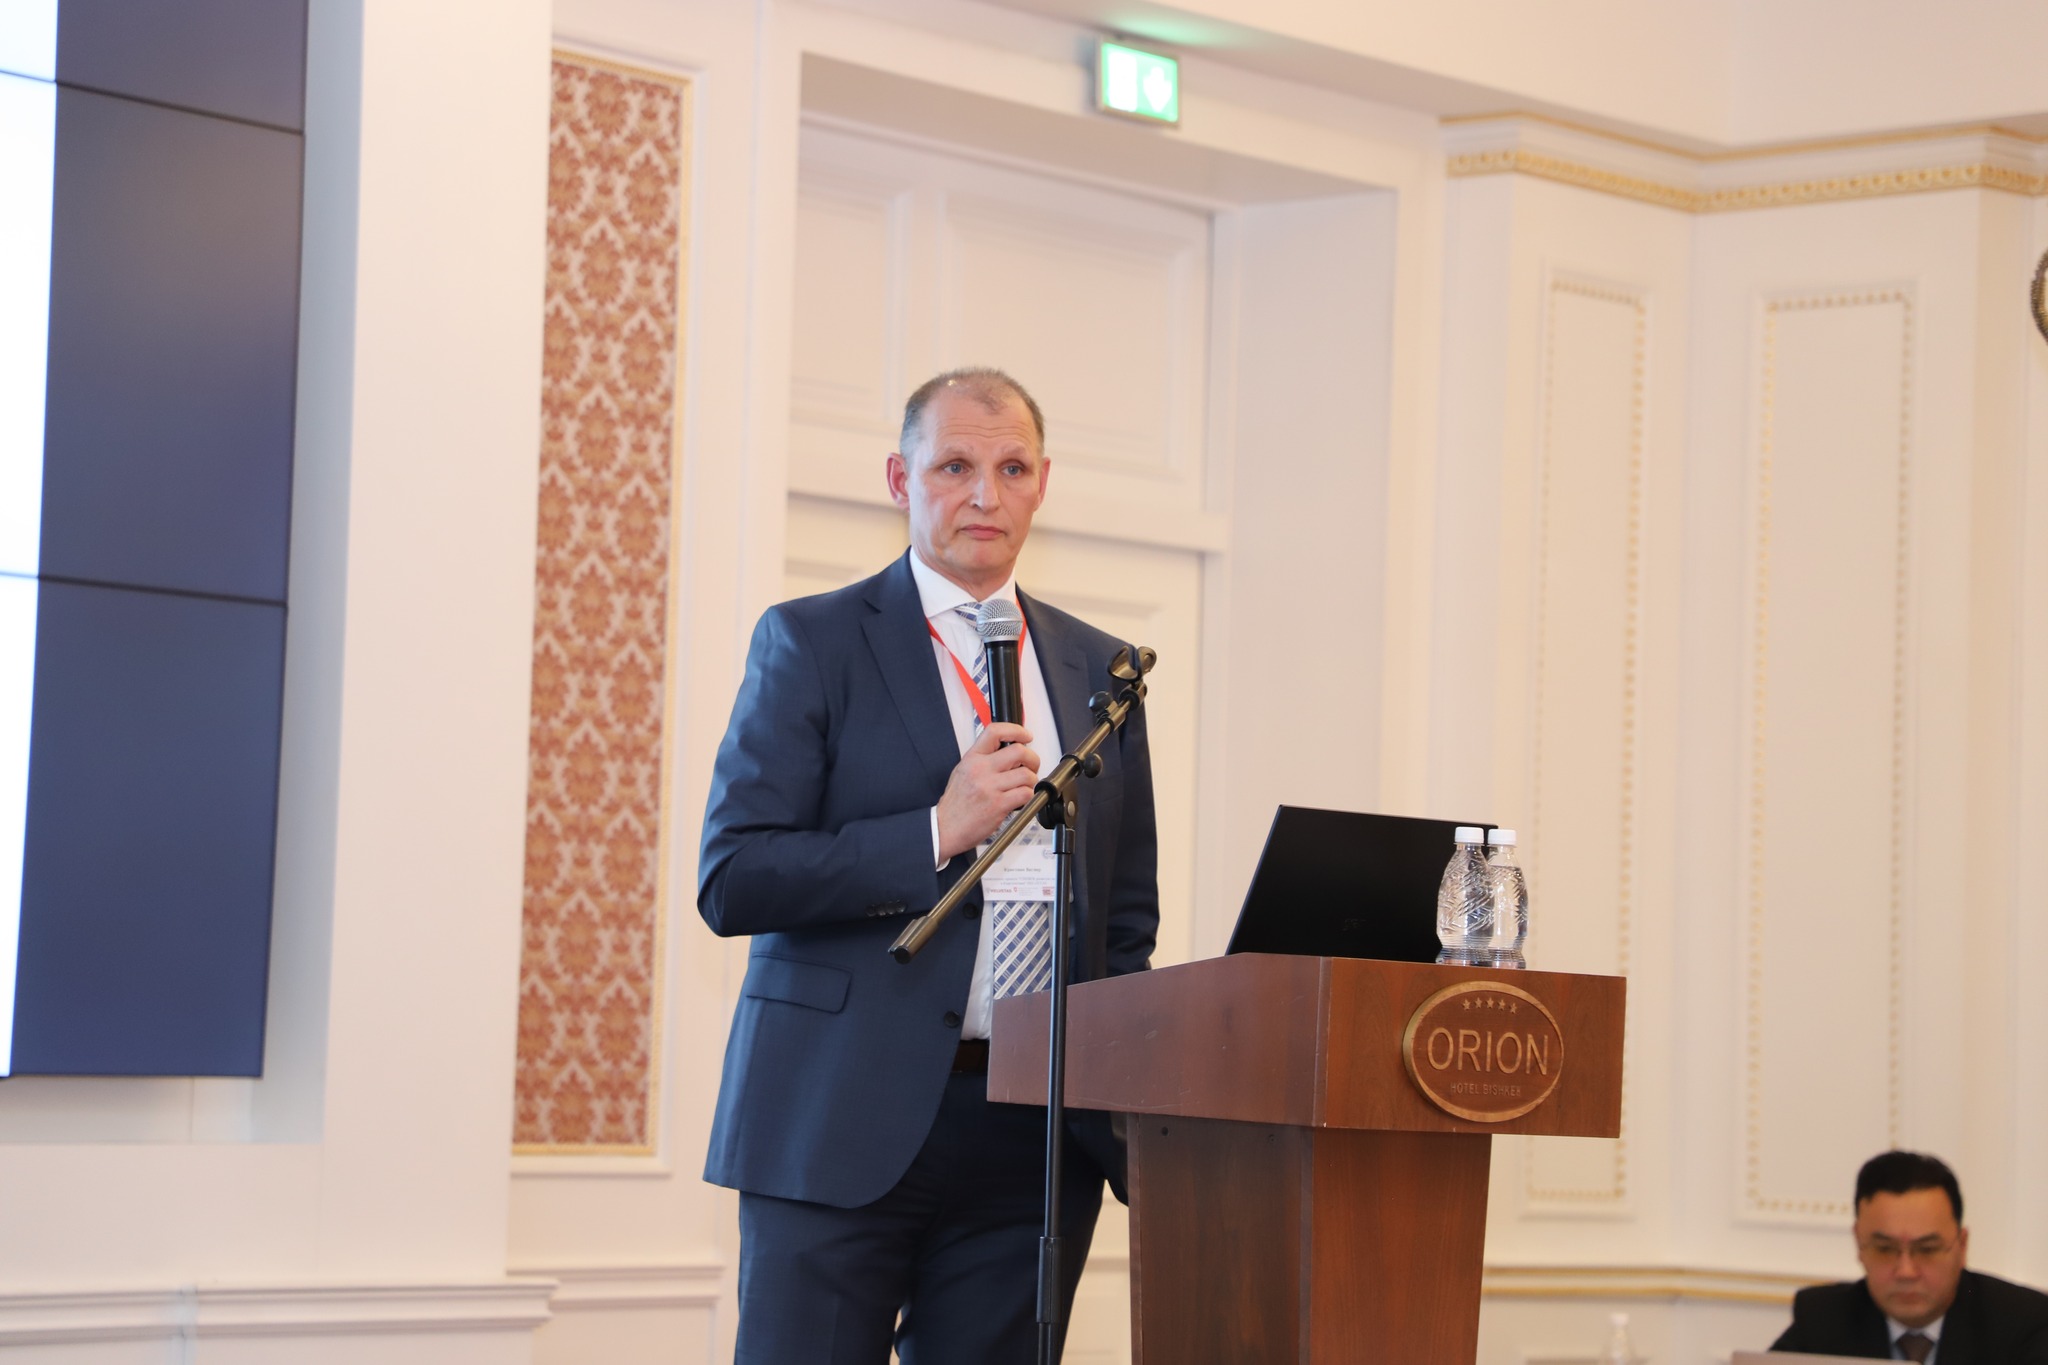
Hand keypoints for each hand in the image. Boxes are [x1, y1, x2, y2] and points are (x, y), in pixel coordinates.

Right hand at [934, 723, 1039, 859]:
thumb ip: (984, 759)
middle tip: (1031, 766)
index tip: (1026, 736)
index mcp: (972, 758)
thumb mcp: (963, 771)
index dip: (1016, 730)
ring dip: (1031, 781)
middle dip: (1032, 759)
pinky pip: (1025, 794)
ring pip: (1026, 774)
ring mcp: (990, 787)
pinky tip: (1020, 799)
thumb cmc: (956, 803)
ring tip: (1023, 786)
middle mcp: (981, 769)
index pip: (995, 731)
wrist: (946, 827)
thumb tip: (1009, 751)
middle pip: (1019, 751)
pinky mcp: (999, 805)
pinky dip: (1028, 796)